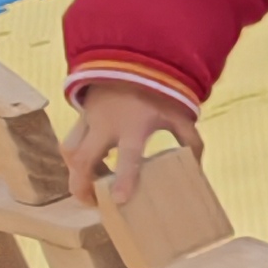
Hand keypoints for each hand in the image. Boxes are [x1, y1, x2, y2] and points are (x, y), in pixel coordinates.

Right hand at [64, 80, 201, 204]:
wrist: (131, 64)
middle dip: (82, 184)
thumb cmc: (158, 94)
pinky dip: (74, 159)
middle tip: (92, 203)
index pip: (128, 155)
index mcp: (135, 125)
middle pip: (83, 158)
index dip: (125, 178)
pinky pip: (70, 141)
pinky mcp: (80, 117)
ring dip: (75, 172)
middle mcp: (106, 124)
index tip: (120, 200)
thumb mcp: (180, 116)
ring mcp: (89, 119)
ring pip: (70, 150)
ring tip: (91, 187)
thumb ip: (191, 142)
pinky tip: (88, 168)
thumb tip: (197, 169)